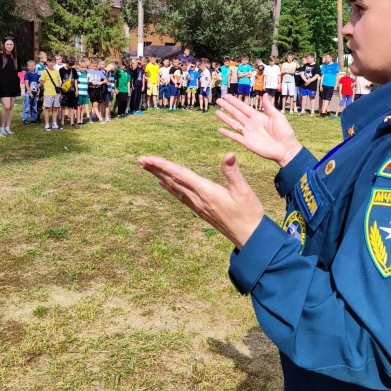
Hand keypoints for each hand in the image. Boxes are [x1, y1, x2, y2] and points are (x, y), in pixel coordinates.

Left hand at [138, 153, 263, 249]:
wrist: (249, 237)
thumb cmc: (249, 213)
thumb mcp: (244, 190)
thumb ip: (233, 172)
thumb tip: (228, 154)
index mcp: (206, 191)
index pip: (180, 174)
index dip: (162, 165)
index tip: (147, 158)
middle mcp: (198, 199)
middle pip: (172, 180)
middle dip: (156, 168)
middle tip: (140, 159)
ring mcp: (198, 206)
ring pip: (174, 187)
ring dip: (160, 176)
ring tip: (147, 167)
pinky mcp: (200, 210)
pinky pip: (180, 196)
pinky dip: (169, 187)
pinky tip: (163, 184)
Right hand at [215, 94, 301, 167]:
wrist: (286, 149)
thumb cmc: (285, 132)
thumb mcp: (277, 117)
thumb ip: (269, 107)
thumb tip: (265, 94)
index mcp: (258, 117)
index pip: (243, 107)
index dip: (235, 102)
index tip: (227, 96)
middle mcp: (251, 124)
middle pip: (236, 114)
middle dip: (227, 107)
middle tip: (218, 100)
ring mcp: (248, 133)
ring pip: (234, 124)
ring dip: (225, 118)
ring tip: (216, 112)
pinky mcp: (247, 143)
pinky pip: (235, 137)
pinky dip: (227, 133)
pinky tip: (220, 129)